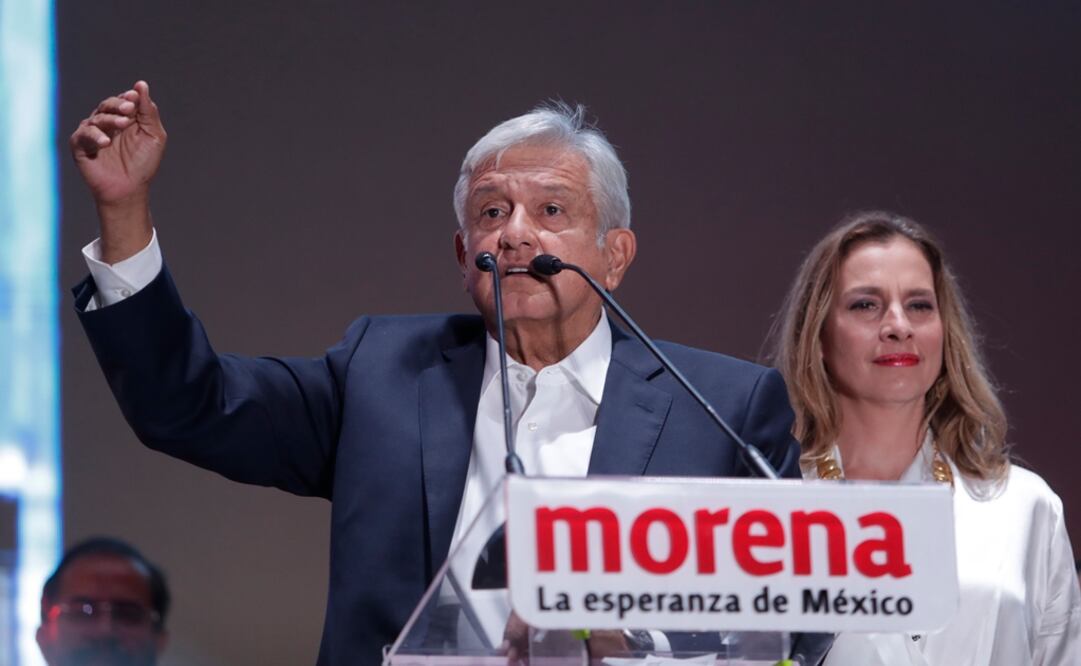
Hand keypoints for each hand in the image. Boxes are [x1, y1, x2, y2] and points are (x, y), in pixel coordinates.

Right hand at [70, 80, 165, 204]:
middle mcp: (107, 123)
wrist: (130, 189)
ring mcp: (92, 133)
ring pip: (97, 118)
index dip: (128, 97)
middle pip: (108, 105)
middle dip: (118, 105)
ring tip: (123, 126)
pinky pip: (83, 135)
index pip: (124, 100)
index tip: (134, 96)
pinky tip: (105, 142)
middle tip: (129, 109)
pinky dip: (94, 136)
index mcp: (125, 118)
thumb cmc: (143, 164)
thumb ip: (148, 111)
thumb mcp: (153, 135)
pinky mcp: (80, 145)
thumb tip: (141, 85)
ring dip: (110, 120)